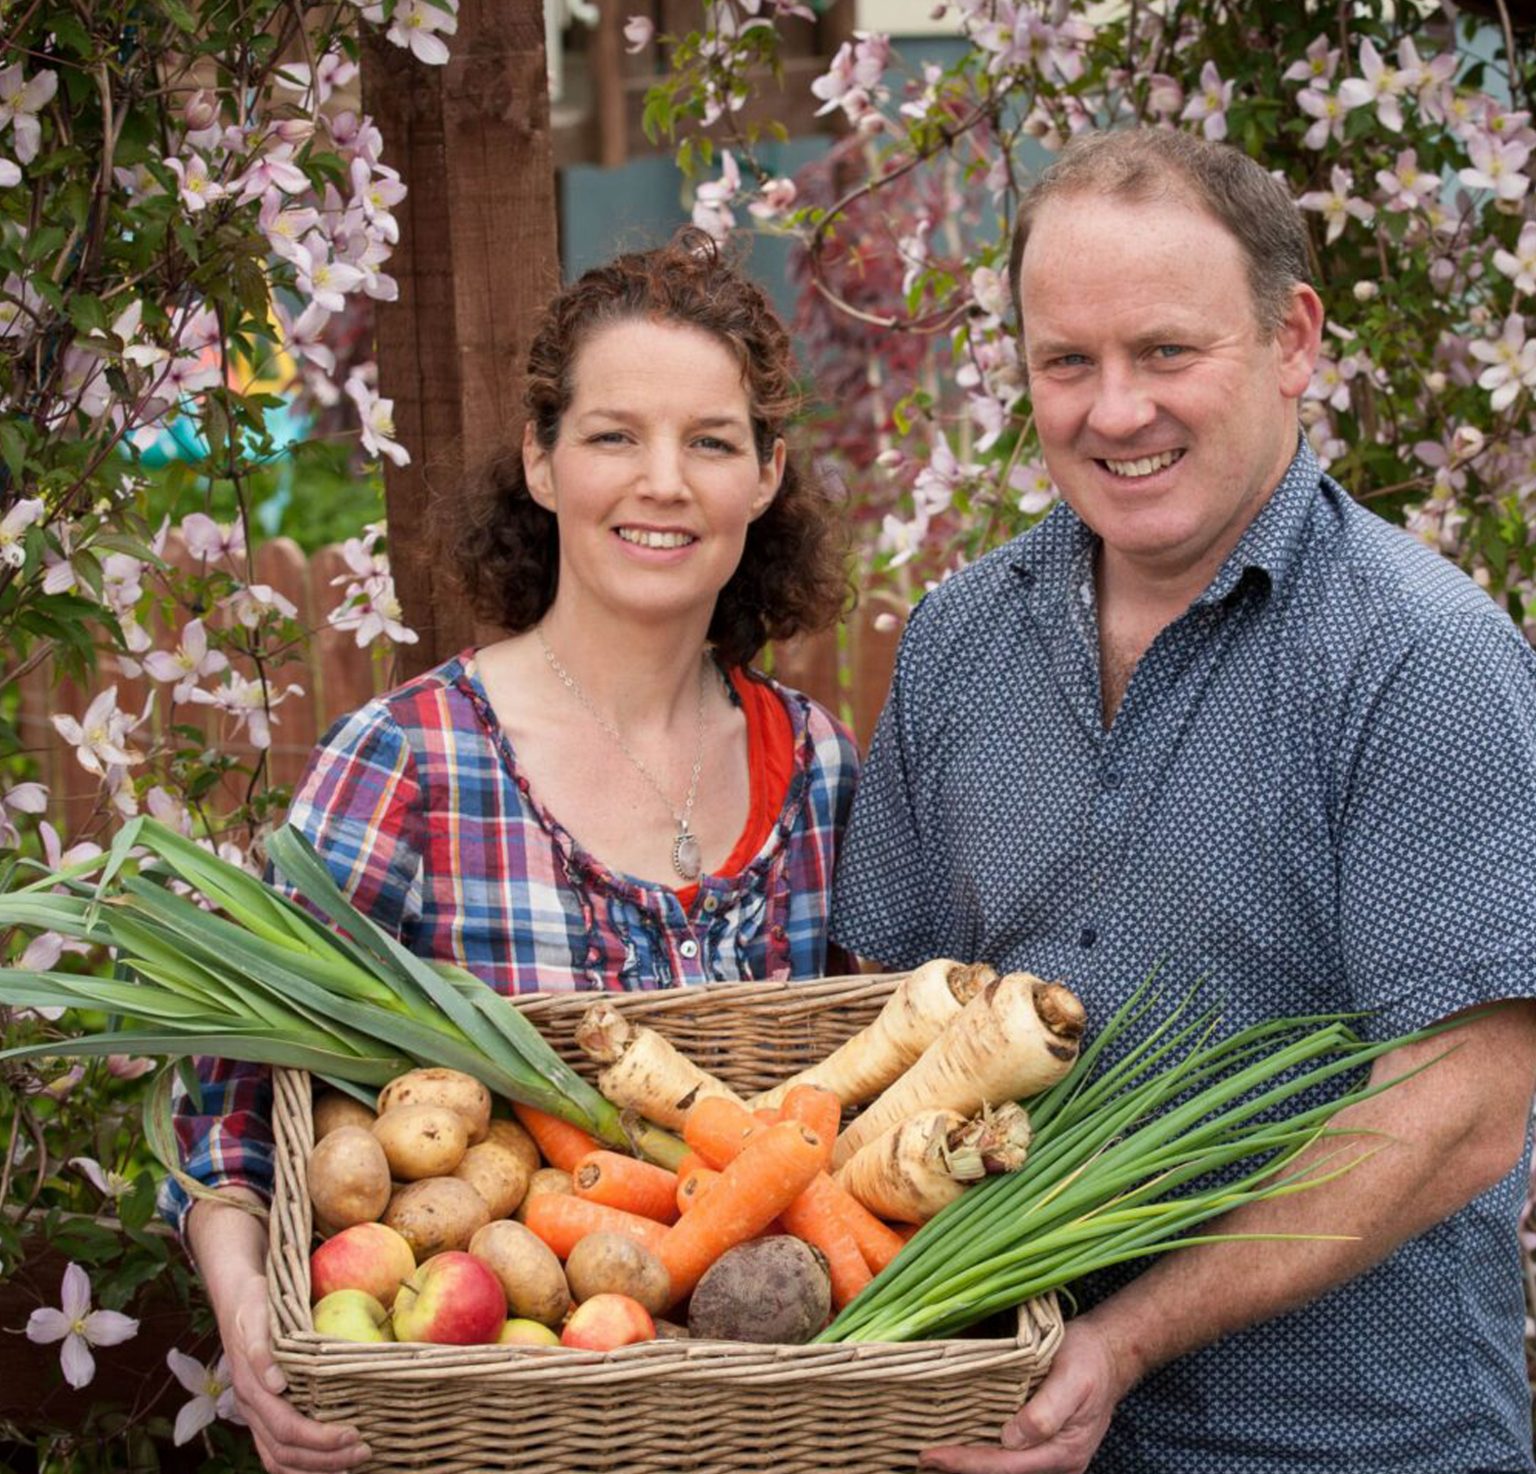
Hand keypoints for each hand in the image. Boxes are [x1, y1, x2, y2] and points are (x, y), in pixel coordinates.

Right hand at [217, 1268, 369, 1472]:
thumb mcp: (258, 1317)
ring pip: (280, 1460)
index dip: (318, 1439)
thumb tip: (275, 1385)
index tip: (353, 1434)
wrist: (236, 1298)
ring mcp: (256, 1416)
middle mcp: (251, 1410)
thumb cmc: (255, 1304)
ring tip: (352, 1464)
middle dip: (325, 1460)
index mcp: (251, 1390)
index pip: (286, 1429)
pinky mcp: (264, 1415)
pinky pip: (278, 1453)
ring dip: (316, 1469)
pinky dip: (303, 1467)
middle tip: (364, 1452)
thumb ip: (261, 1351)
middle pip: (285, 1453)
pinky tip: (330, 1465)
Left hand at [918, 1317, 1126, 1473]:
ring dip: (972, 1464)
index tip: (933, 1455)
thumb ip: (1045, 1413)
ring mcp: (1051, 1457)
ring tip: (936, 1455)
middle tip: (924, 1457)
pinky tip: (964, 1445)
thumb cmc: (1090, 1360)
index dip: (968, 1463)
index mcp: (1064, 1452)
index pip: (1006, 1466)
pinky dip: (985, 1455)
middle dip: (963, 1468)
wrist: (1110, 1354)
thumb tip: (1010, 1440)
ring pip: (1005, 1469)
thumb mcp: (1072, 1379)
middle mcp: (1057, 1462)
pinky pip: (1011, 1459)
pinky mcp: (1045, 1446)